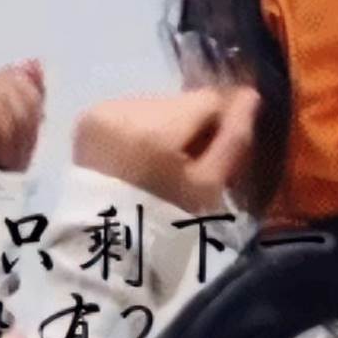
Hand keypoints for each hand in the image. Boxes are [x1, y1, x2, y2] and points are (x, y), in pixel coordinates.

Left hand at [72, 86, 260, 212]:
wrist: (105, 242)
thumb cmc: (164, 219)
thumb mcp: (207, 186)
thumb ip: (233, 138)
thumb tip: (250, 96)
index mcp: (156, 128)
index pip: (208, 99)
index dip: (220, 123)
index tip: (217, 152)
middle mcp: (125, 109)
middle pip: (179, 102)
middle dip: (189, 128)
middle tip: (188, 164)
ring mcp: (101, 112)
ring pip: (154, 106)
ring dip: (163, 128)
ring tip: (159, 165)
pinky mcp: (87, 119)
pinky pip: (128, 113)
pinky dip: (138, 130)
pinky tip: (136, 159)